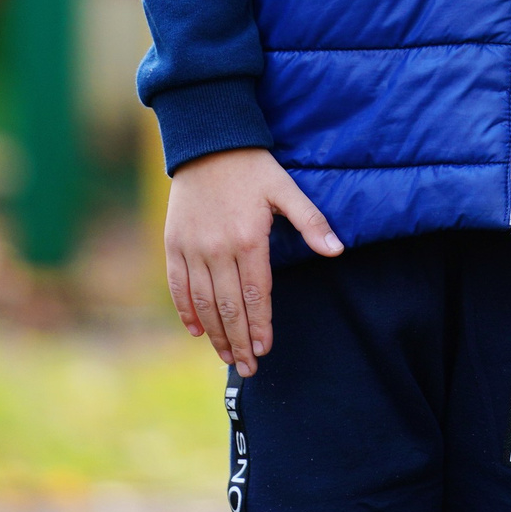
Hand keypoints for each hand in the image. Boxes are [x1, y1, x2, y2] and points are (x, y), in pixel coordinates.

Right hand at [164, 147, 342, 376]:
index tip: (265, 349)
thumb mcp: (287, 190)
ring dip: (216, 334)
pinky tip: (198, 331)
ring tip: (226, 357)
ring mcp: (192, 249)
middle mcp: (218, 249)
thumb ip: (312, 222)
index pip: (256, 295)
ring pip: (204, 303)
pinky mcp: (173, 244)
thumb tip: (337, 251)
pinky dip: (187, 311)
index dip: (261, 325)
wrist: (207, 143)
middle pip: (229, 307)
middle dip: (240, 341)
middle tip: (248, 369)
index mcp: (249, 239)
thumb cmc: (253, 168)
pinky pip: (178, 286)